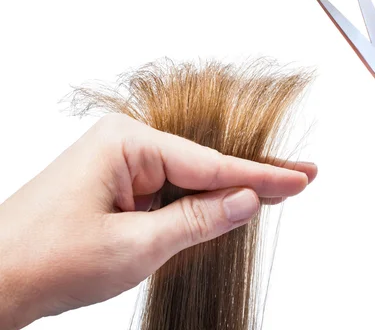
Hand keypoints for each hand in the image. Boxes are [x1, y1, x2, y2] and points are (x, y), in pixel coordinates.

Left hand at [0, 114, 316, 329]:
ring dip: (227, 193)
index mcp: (127, 143)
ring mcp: (121, 164)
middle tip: (302, 176)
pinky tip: (230, 203)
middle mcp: (126, 144)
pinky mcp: (118, 184)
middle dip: (252, 176)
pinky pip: (171, 190)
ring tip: (279, 189)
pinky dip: (199, 203)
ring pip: (190, 179)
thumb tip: (248, 199)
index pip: (211, 163)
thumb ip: (198, 219)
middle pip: (205, 164)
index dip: (261, 175)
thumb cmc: (45, 258)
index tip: (301, 178)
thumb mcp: (136, 245)